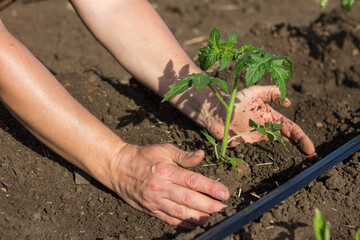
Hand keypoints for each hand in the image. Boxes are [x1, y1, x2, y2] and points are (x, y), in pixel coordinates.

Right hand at [108, 143, 229, 227]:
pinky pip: (168, 219)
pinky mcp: (150, 209)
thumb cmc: (143, 156)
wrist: (118, 167)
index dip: (211, 188)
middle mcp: (161, 187)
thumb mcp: (163, 149)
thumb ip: (183, 155)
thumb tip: (201, 155)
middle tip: (223, 208)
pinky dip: (182, 223)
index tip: (224, 193)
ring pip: (180, 212)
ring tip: (213, 217)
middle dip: (209, 205)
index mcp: (166, 171)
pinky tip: (194, 224)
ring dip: (198, 216)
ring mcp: (155, 200)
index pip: (193, 181)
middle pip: (189, 199)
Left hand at [205, 85, 315, 156]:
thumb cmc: (236, 100)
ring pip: (275, 147)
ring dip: (287, 154)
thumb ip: (272, 93)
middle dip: (300, 147)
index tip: (310, 148)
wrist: (215, 109)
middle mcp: (265, 128)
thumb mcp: (255, 92)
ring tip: (299, 164)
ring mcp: (255, 137)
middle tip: (311, 157)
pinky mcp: (244, 144)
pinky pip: (256, 153)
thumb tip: (288, 102)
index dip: (301, 138)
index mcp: (270, 117)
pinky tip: (276, 166)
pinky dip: (266, 160)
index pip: (290, 128)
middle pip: (287, 139)